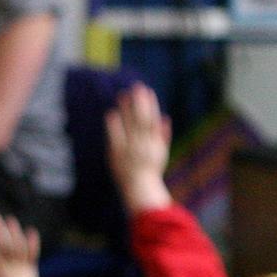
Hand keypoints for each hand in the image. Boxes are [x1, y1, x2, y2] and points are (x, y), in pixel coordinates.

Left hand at [105, 83, 172, 215]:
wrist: (141, 189)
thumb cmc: (150, 172)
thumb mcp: (161, 153)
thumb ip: (163, 135)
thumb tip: (166, 118)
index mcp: (155, 143)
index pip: (153, 120)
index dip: (151, 105)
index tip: (148, 91)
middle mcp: (144, 144)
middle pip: (143, 119)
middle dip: (140, 103)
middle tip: (136, 87)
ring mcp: (131, 149)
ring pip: (130, 125)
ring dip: (127, 110)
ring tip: (123, 95)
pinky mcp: (118, 154)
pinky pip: (116, 137)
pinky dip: (114, 126)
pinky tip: (111, 113)